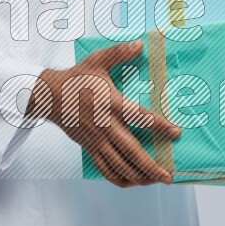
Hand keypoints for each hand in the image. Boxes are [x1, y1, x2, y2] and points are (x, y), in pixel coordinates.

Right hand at [25, 38, 179, 188]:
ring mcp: (97, 140)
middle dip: (152, 165)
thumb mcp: (97, 61)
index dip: (159, 125)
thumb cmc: (76, 78)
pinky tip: (133, 181)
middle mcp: (106, 125)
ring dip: (139, 176)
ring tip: (156, 180)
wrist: (49, 96)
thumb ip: (119, 53)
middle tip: (169, 175)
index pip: (139, 116)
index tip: (176, 132)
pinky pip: (105, 169)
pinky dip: (120, 179)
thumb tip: (140, 44)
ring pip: (119, 165)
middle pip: (131, 151)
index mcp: (111, 103)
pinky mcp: (90, 148)